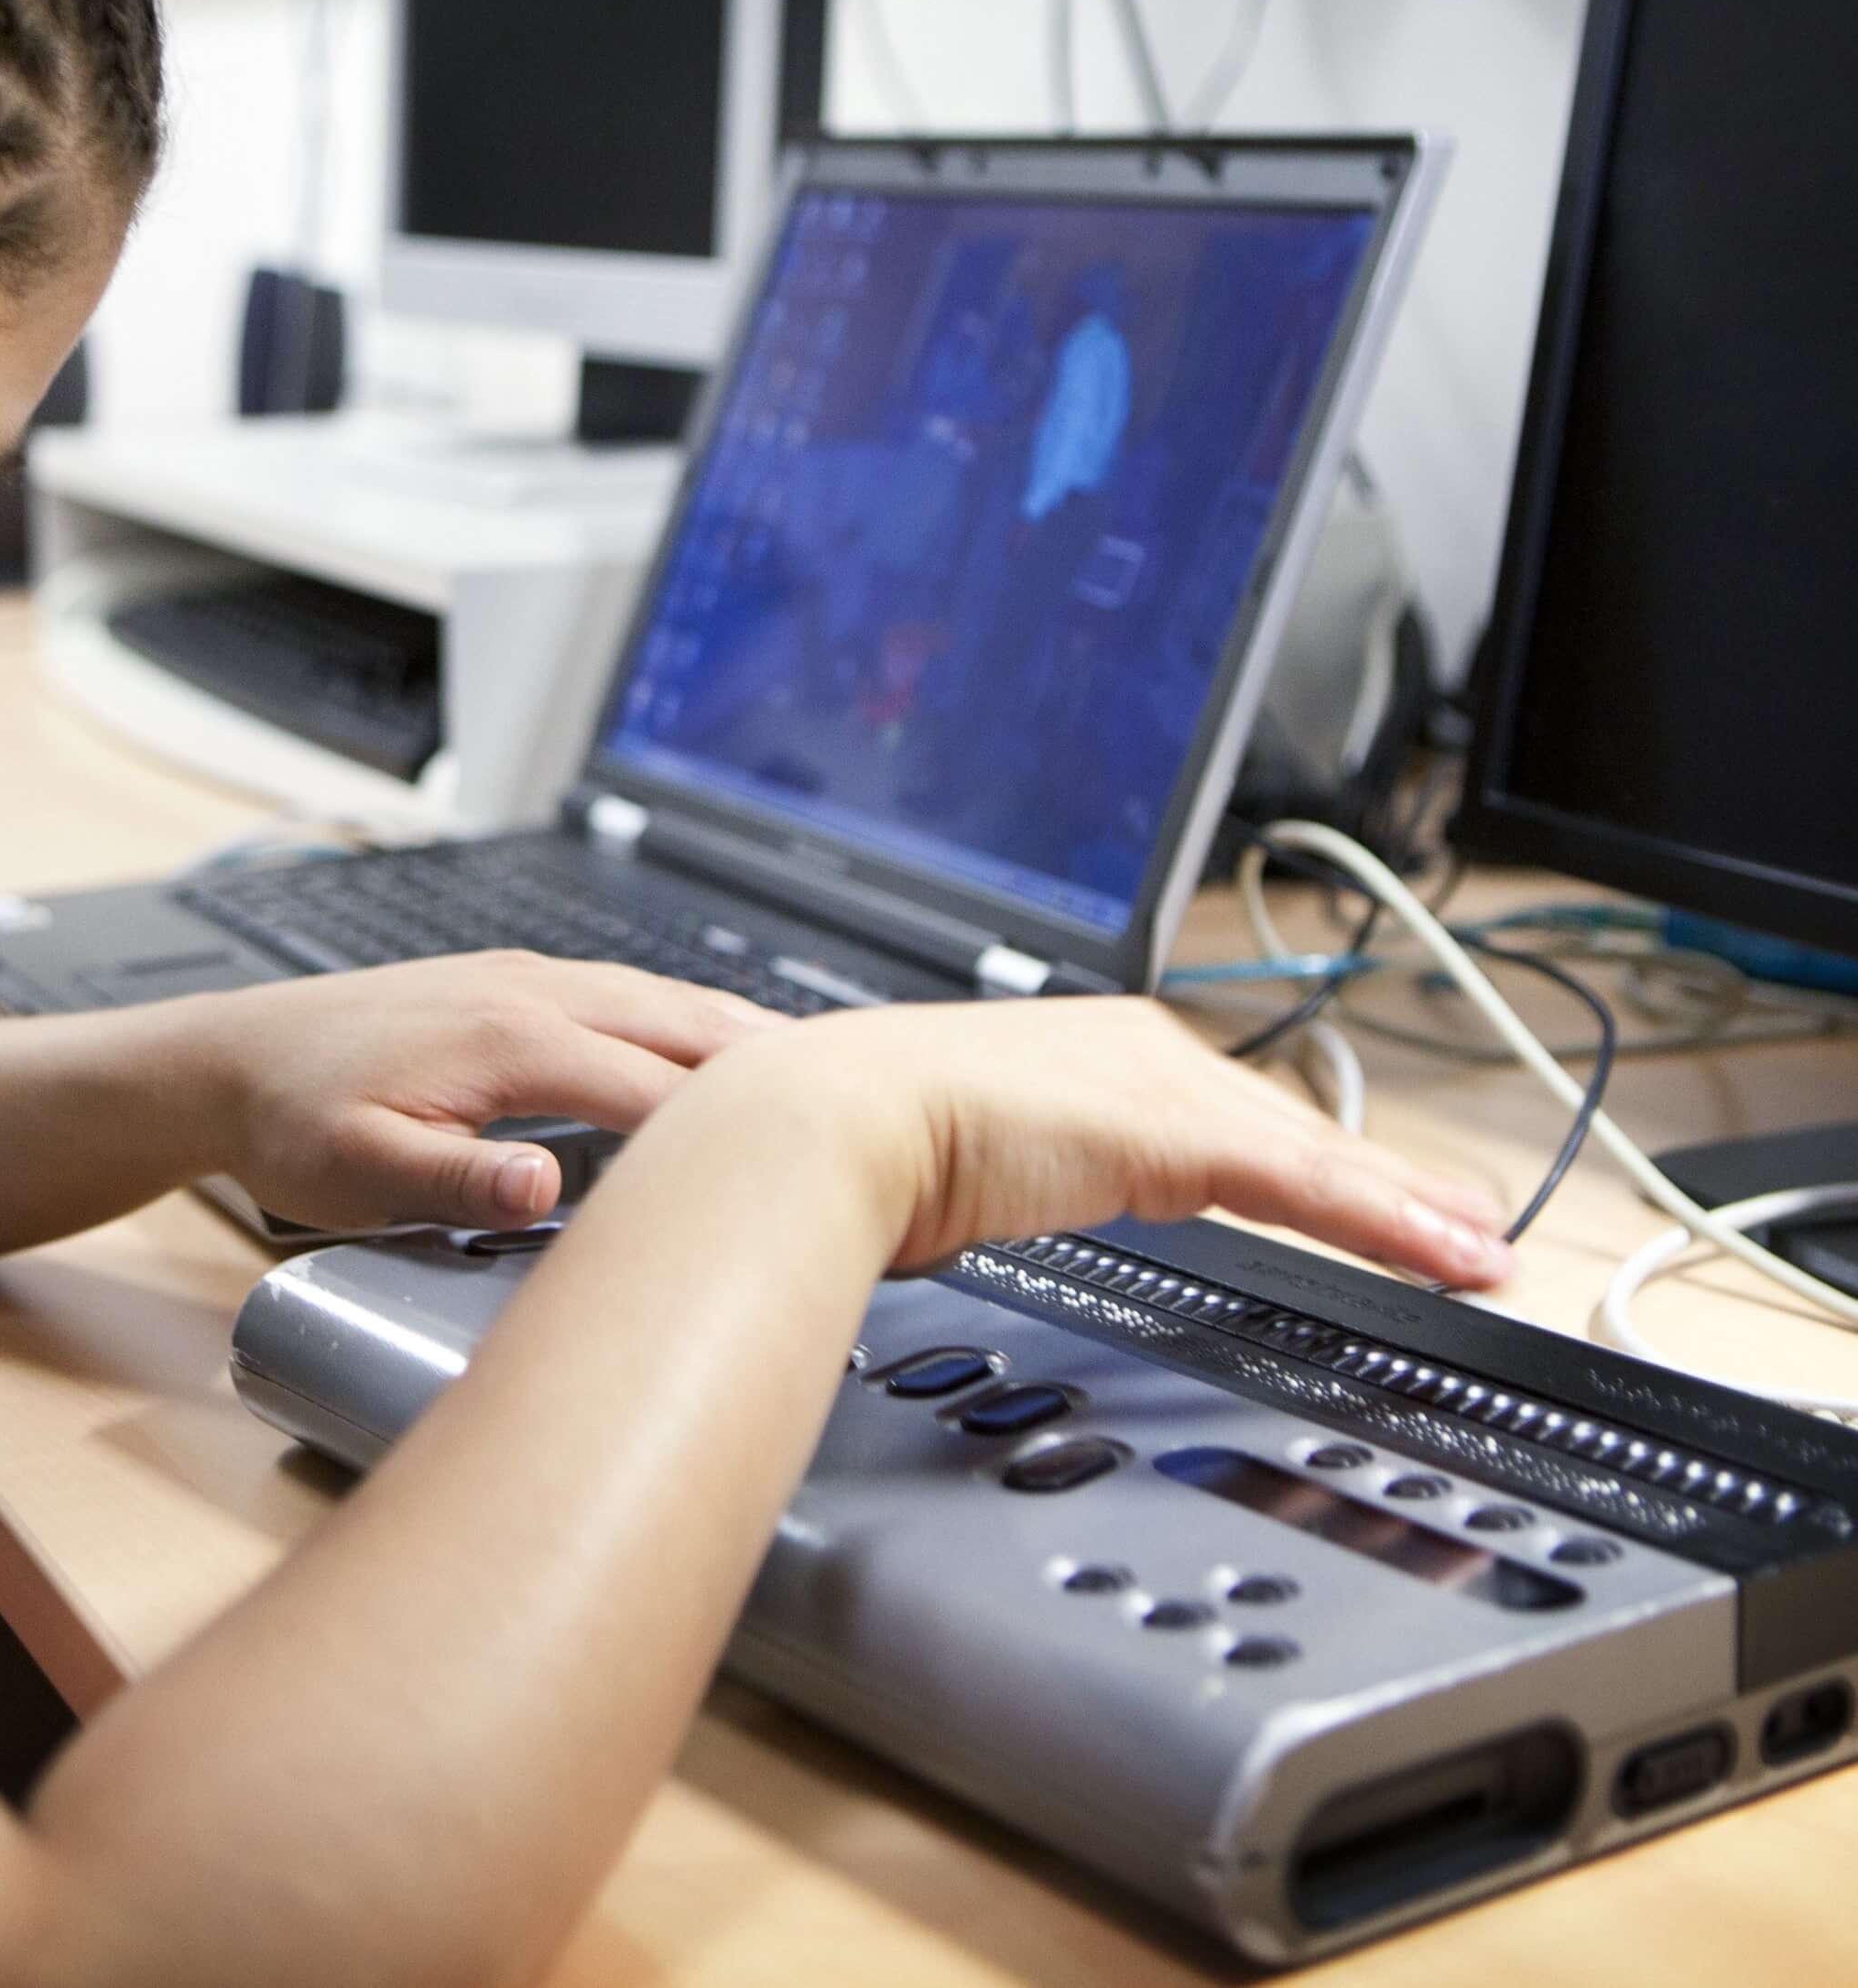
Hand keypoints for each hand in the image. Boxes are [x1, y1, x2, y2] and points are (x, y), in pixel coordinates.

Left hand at [169, 952, 773, 1233]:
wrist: (228, 1059)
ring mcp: (527, 977)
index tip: (818, 1165)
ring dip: (742, 1034)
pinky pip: (631, 994)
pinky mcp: (515, 983)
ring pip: (664, 998)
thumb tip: (549, 1187)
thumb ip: (459, 1179)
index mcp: (512, 1036)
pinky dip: (692, 1021)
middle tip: (873, 1102)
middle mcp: (534, 990)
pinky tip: (719, 1049)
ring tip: (828, 1074)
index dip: (738, 1133)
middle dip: (774, 1063)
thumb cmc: (290, 1119)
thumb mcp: (359, 1173)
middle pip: (684, 1023)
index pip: (657, 1088)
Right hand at [642, 996, 1515, 1288]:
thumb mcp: (947, 1161)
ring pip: (1318, 1159)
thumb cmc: (852, 1144)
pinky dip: (1394, 1227)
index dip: (1303, 1165)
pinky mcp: (1178, 1136)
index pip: (1224, 1118)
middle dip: (1383, 1187)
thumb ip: (980, 1176)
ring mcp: (1161, 1090)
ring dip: (1412, 1213)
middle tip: (1464, 1229)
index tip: (1361, 1201)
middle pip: (1289, 1130)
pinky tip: (1454, 1260)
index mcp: (1084, 1052)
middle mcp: (1137, 1054)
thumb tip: (950, 1210)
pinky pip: (1312, 1189)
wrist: (826, 1122)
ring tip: (1485, 1254)